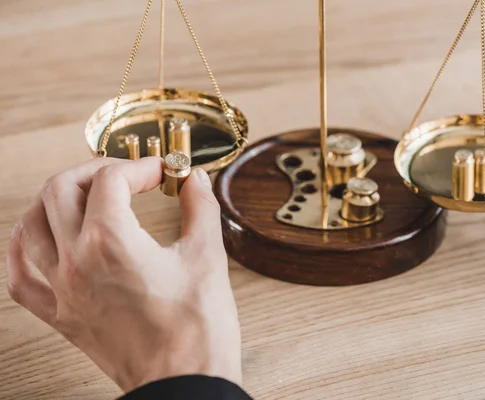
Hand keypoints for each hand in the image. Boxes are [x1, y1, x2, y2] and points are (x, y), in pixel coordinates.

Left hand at [5, 157, 240, 391]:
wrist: (185, 382)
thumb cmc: (197, 328)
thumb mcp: (207, 257)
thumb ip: (199, 208)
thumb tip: (196, 181)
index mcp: (111, 242)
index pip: (111, 180)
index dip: (140, 166)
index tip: (162, 172)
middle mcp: (76, 262)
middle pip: (61, 190)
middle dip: (95, 171)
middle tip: (125, 175)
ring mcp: (62, 291)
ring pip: (31, 225)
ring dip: (55, 198)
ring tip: (83, 193)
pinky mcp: (62, 316)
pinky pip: (20, 279)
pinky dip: (21, 249)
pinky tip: (33, 237)